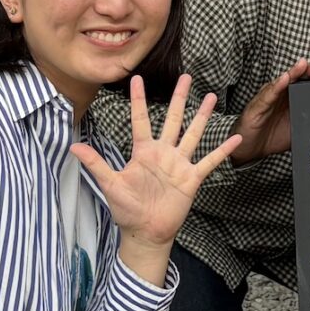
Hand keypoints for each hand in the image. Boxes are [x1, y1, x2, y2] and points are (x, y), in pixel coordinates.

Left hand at [72, 75, 240, 258]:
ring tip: (210, 97)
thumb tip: (73, 146)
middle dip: (179, 98)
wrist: (146, 233)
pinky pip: (209, 161)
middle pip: (173, 120)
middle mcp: (163, 153)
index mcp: (143, 152)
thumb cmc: (127, 210)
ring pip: (193, 134)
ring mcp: (179, 164)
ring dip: (202, 116)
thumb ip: (96, 164)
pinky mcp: (192, 179)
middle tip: (186, 77)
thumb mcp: (110, 184)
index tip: (136, 78)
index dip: (138, 100)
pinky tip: (236, 139)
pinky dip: (222, 150)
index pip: (141, 120)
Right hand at [229, 57, 309, 163]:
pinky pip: (268, 94)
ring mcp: (270, 98)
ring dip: (294, 73)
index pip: (307, 83)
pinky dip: (277, 86)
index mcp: (294, 98)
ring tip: (304, 66)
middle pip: (297, 78)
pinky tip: (284, 79)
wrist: (251, 148)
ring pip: (283, 82)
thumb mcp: (299, 129)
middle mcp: (282, 94)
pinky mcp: (258, 105)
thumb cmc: (274, 136)